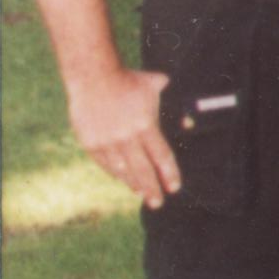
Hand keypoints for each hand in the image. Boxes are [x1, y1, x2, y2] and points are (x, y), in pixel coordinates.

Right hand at [66, 65, 180, 207]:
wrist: (93, 76)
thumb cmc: (128, 80)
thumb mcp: (155, 86)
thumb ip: (172, 103)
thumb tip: (188, 118)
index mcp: (146, 126)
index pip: (162, 157)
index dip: (169, 174)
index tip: (174, 188)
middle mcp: (127, 138)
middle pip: (143, 170)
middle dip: (152, 188)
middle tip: (158, 202)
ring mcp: (107, 142)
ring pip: (123, 170)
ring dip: (133, 184)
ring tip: (141, 194)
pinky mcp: (90, 142)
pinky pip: (105, 164)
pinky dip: (115, 173)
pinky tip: (122, 179)